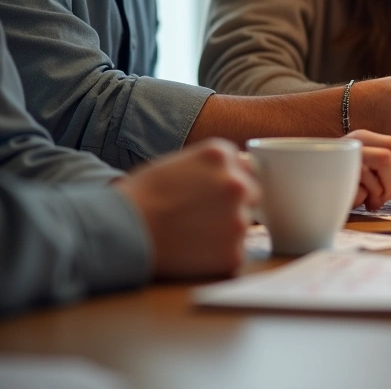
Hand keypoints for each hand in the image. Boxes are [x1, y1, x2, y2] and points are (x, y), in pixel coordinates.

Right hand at [113, 140, 259, 279]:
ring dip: (226, 230)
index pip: (245, 167)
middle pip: (252, 194)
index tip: (207, 195)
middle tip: (198, 216)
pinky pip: (234, 254)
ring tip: (190, 235)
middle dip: (232, 204)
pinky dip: (218, 257)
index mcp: (221, 155)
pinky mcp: (233, 253)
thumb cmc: (139, 198)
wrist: (116, 231)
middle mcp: (236, 183)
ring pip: (245, 224)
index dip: (226, 183)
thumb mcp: (176, 163)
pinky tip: (191, 253)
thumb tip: (242, 170)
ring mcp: (238, 219)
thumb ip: (212, 166)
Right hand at [344, 130, 390, 210]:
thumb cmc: (353, 186)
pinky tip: (359, 201)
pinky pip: (365, 187)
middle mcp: (354, 143)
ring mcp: (345, 156)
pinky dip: (367, 198)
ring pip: (383, 163)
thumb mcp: (383, 176)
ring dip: (384, 190)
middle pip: (389, 152)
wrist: (318, 197)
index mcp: (365, 140)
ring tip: (374, 201)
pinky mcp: (338, 174)